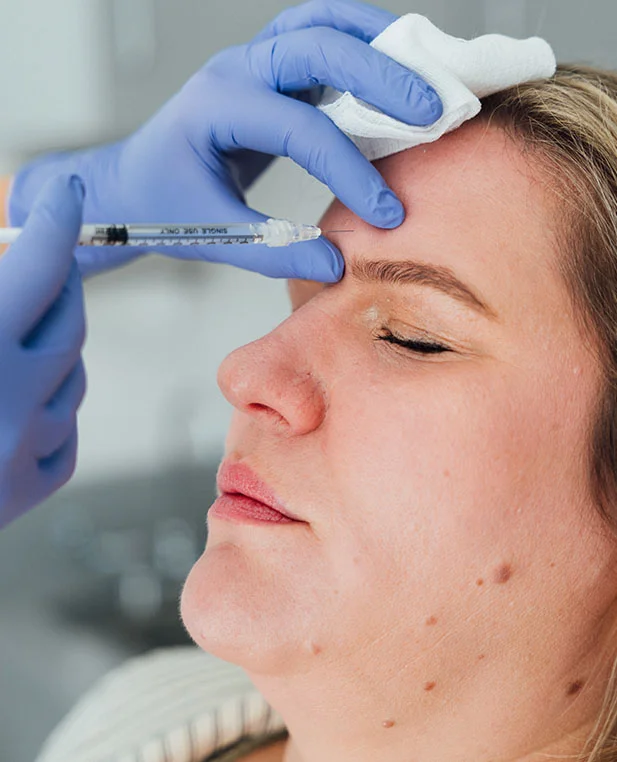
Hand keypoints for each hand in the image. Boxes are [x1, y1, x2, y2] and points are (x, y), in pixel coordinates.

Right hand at [0, 175, 85, 528]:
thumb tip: (3, 249)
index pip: (40, 266)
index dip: (56, 222)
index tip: (66, 195)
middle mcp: (9, 403)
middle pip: (69, 323)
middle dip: (61, 286)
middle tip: (47, 265)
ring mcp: (21, 453)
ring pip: (74, 378)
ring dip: (57, 347)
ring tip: (26, 332)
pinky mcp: (22, 493)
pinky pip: (64, 434)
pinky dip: (52, 406)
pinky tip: (25, 394)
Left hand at [8, 0, 441, 279]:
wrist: (132, 182)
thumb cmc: (160, 205)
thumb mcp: (210, 235)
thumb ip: (271, 251)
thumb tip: (335, 265)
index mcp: (215, 108)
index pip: (299, 127)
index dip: (349, 169)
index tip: (385, 213)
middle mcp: (235, 70)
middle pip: (316, 43)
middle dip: (380, 75)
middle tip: (432, 110)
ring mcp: (252, 62)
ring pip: (321, 23)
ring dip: (376, 40)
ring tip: (426, 71)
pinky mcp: (269, 72)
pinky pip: (321, 40)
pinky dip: (362, 47)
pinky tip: (395, 73)